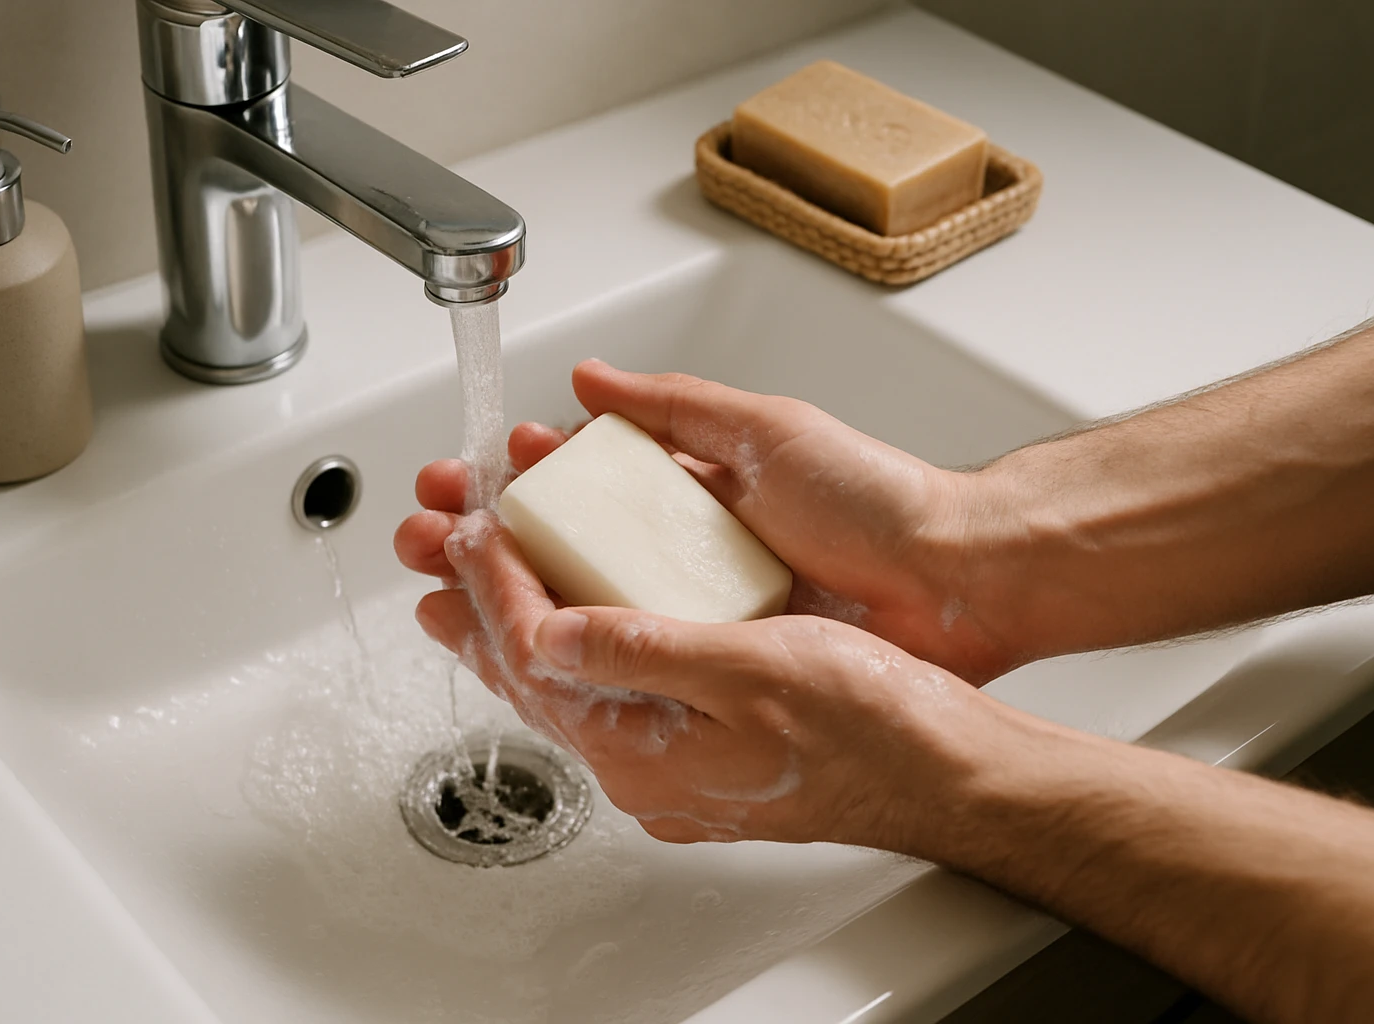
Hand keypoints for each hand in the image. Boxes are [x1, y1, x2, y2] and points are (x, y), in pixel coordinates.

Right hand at [395, 359, 1019, 682]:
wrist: (954, 583)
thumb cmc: (878, 502)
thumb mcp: (765, 430)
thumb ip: (674, 409)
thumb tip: (591, 379)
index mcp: (688, 487)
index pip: (575, 477)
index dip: (509, 477)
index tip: (457, 475)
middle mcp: (682, 550)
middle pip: (561, 542)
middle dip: (485, 536)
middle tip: (424, 536)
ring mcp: (696, 608)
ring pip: (582, 602)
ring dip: (509, 593)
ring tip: (445, 589)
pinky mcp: (716, 658)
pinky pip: (631, 654)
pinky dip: (573, 649)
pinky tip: (521, 648)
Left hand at [412, 505, 994, 851]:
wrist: (944, 769)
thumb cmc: (873, 726)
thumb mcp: (755, 672)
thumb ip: (642, 651)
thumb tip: (551, 630)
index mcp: (642, 748)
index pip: (535, 653)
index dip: (496, 581)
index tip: (474, 526)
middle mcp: (643, 763)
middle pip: (532, 671)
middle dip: (477, 601)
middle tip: (429, 550)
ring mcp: (669, 758)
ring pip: (567, 677)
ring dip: (518, 617)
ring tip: (476, 575)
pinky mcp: (698, 743)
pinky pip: (609, 683)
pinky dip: (577, 635)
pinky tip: (574, 612)